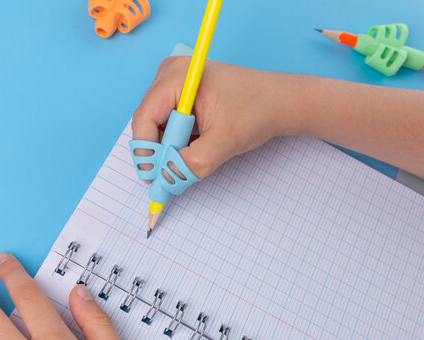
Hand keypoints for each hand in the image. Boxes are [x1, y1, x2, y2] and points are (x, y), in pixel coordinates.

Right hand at [132, 56, 293, 177]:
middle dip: (159, 151)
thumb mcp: (225, 141)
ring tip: (196, 153)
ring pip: (156, 127)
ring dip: (170, 148)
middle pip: (147, 123)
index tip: (153, 178)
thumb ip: (193, 163)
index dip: (145, 151)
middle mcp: (170, 75)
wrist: (279, 102)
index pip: (144, 118)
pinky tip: (197, 145)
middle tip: (174, 174)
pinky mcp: (180, 95)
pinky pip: (166, 124)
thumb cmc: (257, 110)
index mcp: (177, 77)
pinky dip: (177, 142)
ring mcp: (174, 84)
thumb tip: (166, 179)